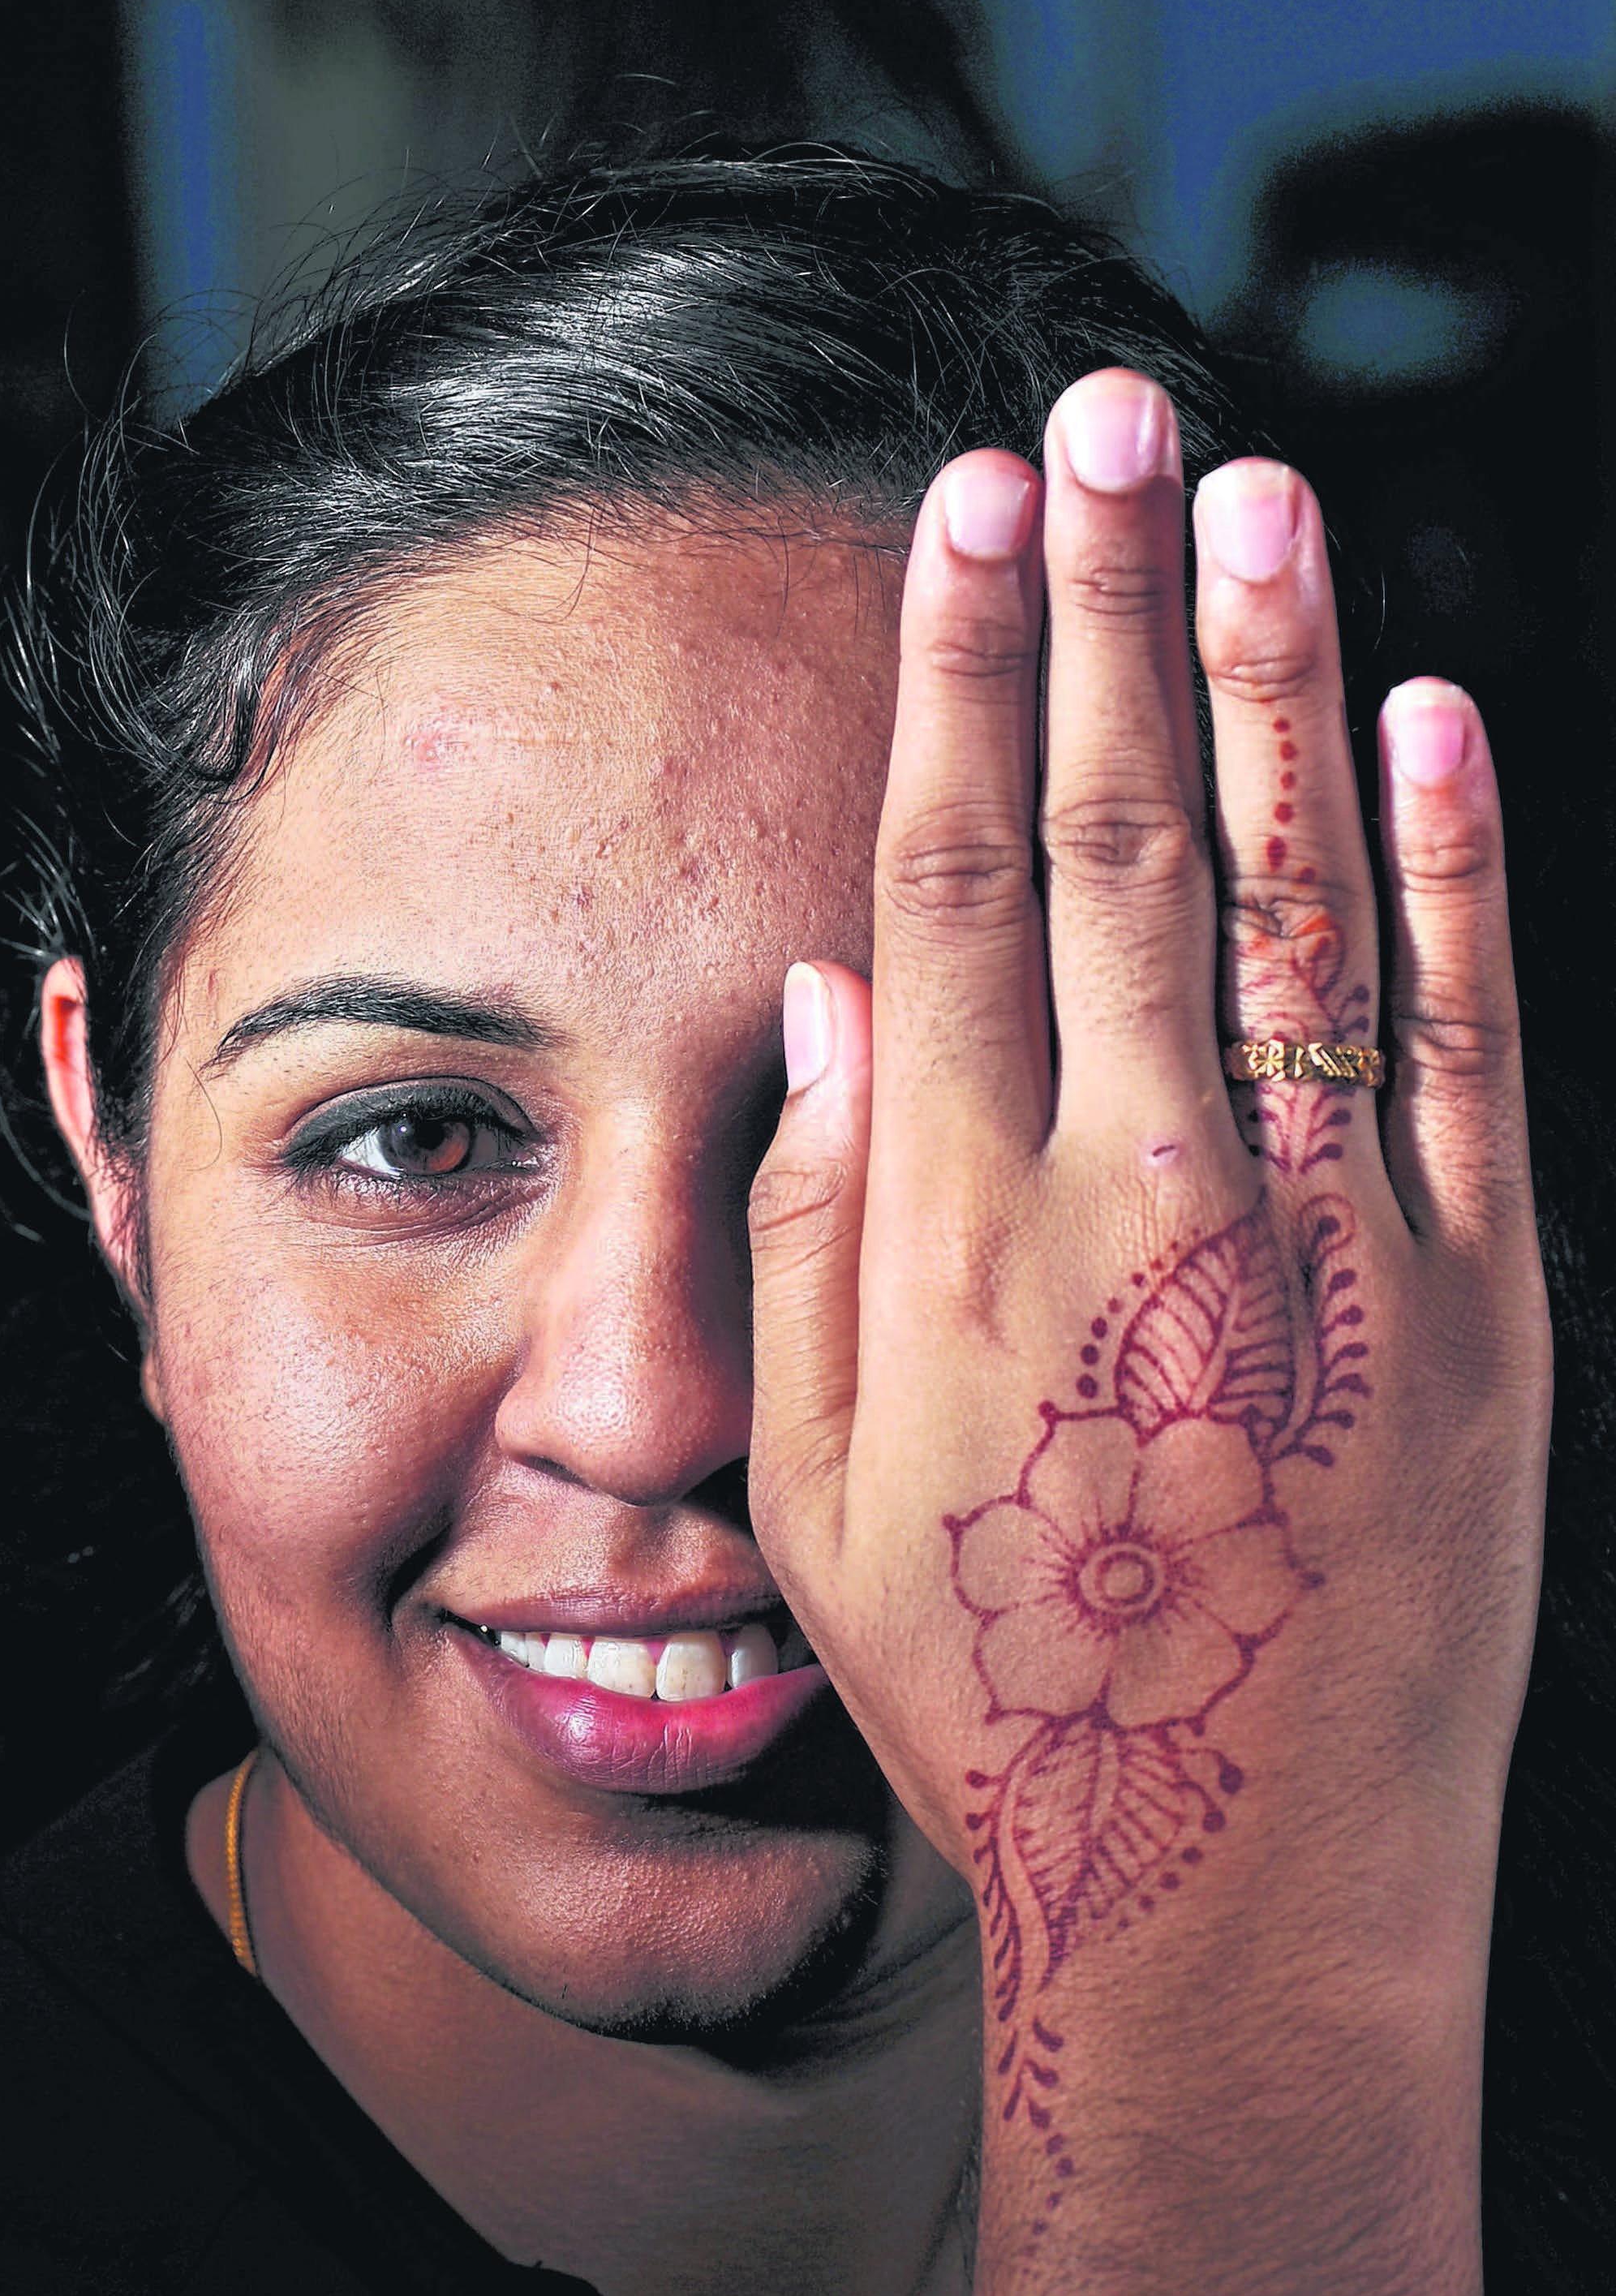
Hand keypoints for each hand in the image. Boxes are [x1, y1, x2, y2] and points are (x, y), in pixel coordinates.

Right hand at [747, 370, 1548, 2295]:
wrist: (1230, 1886)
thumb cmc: (995, 1691)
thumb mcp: (822, 1485)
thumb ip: (815, 1228)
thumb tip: (834, 993)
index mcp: (964, 1231)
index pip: (952, 877)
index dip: (959, 672)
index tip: (972, 511)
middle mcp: (1148, 1192)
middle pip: (1115, 830)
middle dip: (1110, 601)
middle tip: (1113, 409)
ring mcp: (1335, 1235)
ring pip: (1296, 889)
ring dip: (1273, 676)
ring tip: (1259, 496)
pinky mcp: (1481, 1298)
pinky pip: (1471, 1032)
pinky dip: (1455, 862)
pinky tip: (1429, 716)